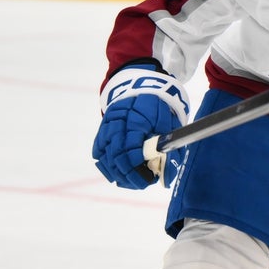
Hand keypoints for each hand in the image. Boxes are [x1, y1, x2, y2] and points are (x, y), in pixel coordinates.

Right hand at [92, 65, 189, 189]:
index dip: (138, 168)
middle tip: (144, 183)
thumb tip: (167, 176)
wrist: (137, 86)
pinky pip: (99, 154)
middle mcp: (116, 125)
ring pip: (105, 159)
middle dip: (129, 175)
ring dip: (118, 175)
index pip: (130, 151)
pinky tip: (120, 174)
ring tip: (133, 182)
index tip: (151, 177)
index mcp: (135, 120)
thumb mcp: (168, 121)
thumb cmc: (158, 105)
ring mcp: (106, 129)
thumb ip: (167, 146)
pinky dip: (108, 167)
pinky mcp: (101, 132)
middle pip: (116, 158)